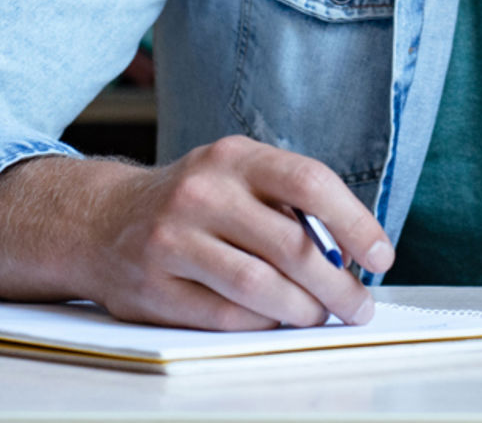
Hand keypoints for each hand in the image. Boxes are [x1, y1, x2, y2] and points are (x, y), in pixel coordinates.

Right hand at [85, 135, 392, 329]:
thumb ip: (291, 202)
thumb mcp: (239, 175)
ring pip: (258, 286)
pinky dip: (262, 323)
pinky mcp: (152, 288)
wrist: (101, 221)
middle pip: (290, 245)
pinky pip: (224, 315)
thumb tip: (354, 250)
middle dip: (337, 283)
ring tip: (322, 316)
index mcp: (235, 157)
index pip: (311, 183)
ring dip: (303, 309)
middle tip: (360, 305)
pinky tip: (278, 321)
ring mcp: (172, 241)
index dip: (356, 223)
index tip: (381, 257)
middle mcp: (202, 194)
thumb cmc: (196, 200)